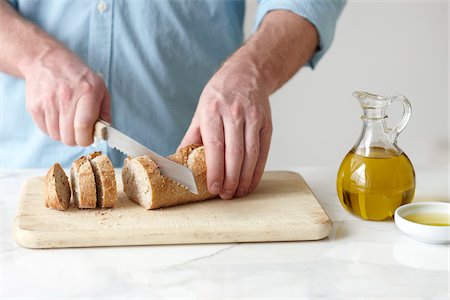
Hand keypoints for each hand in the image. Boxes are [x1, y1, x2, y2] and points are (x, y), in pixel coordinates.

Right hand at [23, 47, 110, 145]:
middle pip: (69, 137)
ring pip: (56, 137)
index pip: (83, 126)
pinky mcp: (33, 106)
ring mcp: (47, 102)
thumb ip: (104, 113)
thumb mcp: (100, 88)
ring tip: (68, 120)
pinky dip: (52, 129)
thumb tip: (103, 134)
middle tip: (79, 131)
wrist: (46, 60)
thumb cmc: (78, 77)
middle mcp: (66, 96)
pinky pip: (45, 131)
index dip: (87, 139)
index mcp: (87, 92)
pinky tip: (57, 116)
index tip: (89, 138)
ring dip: (64, 134)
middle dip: (76, 139)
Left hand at [179, 57, 271, 198]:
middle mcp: (234, 114)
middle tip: (226, 195)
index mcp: (213, 112)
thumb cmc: (219, 96)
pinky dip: (258, 170)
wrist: (246, 74)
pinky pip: (264, 151)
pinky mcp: (267, 123)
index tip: (213, 188)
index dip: (215, 170)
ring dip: (245, 178)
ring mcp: (253, 118)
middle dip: (231, 179)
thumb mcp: (201, 112)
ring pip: (251, 154)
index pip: (215, 146)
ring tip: (238, 193)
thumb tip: (179, 163)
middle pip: (235, 153)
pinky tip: (251, 182)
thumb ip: (192, 138)